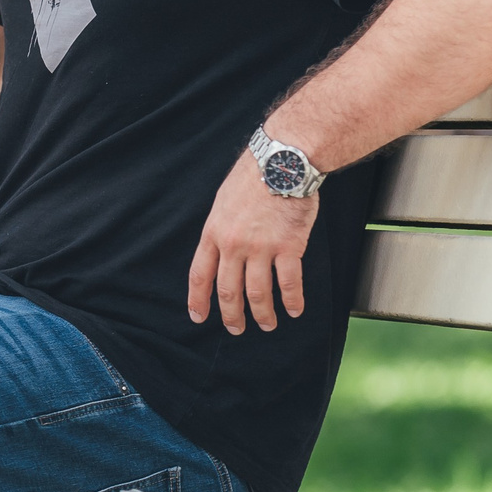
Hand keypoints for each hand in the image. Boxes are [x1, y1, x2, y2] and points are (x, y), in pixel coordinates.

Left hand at [188, 155, 315, 333]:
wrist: (282, 161)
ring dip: (262, 314)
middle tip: (236, 329)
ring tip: (267, 324)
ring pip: (257, 292)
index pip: (200, 274)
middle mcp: (233, 245)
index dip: (198, 299)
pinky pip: (289, 282)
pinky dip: (291, 300)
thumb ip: (221, 229)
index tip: (198, 317)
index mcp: (213, 233)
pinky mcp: (289, 246)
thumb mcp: (223, 202)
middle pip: (228, 290)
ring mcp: (261, 247)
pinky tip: (294, 309)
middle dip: (231, 315)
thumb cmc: (254, 177)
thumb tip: (221, 250)